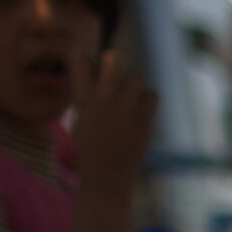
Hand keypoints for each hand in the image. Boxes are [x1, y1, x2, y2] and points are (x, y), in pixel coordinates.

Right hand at [67, 47, 156, 231]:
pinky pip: (153, 96)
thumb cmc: (88, 150)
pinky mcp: (144, 123)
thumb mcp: (80, 121)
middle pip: (112, 61)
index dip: (81, 53)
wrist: (105, 178)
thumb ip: (87, 99)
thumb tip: (96, 76)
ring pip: (136, 77)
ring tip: (129, 93)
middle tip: (113, 71)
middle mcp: (104, 102)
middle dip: (113, 62)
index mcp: (83, 101)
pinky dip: (148, 98)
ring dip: (133, 81)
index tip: (84, 52)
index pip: (79, 63)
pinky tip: (142, 107)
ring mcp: (126, 112)